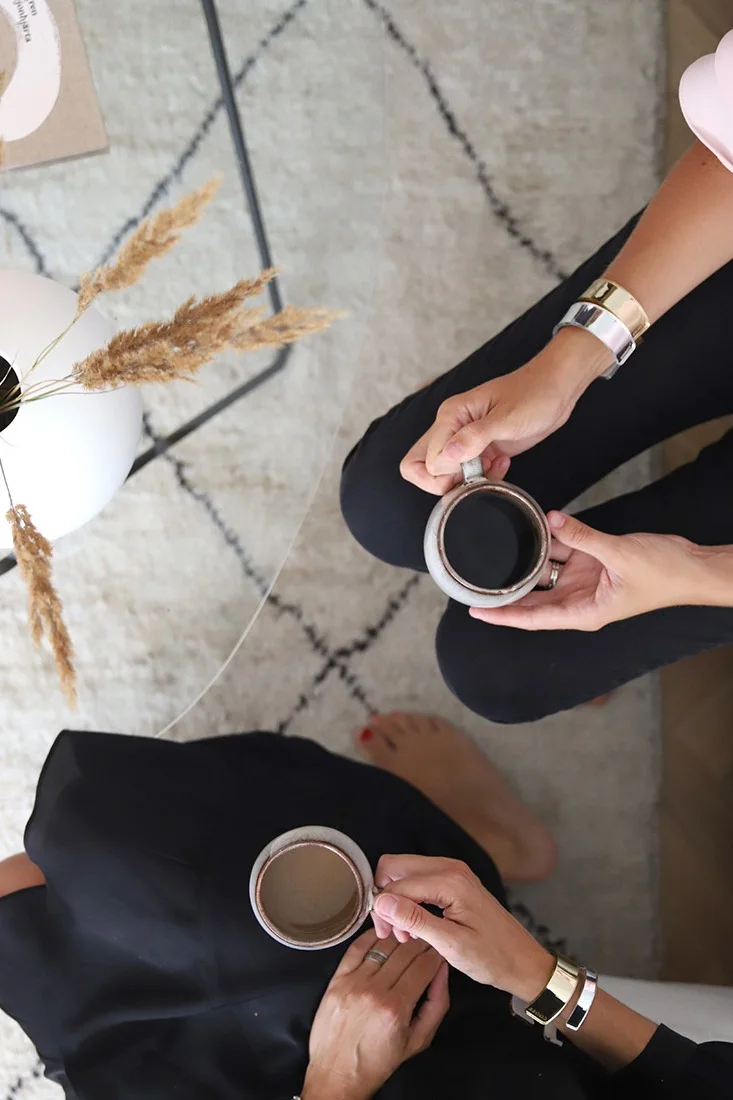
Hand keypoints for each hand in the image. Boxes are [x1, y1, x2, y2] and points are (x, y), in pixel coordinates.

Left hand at [302, 929, 449, 1099]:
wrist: (337, 1074)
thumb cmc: (378, 1061)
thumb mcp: (418, 1040)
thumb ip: (436, 1005)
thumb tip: (442, 972)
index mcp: (396, 1008)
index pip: (424, 966)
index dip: (436, 953)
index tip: (441, 948)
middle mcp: (374, 991)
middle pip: (405, 952)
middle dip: (422, 942)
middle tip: (428, 938)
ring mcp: (353, 983)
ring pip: (383, 946)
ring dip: (399, 936)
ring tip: (408, 933)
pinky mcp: (337, 980)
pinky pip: (357, 948)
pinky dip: (372, 937)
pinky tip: (382, 934)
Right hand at [372, 855, 552, 1001]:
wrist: (522, 960)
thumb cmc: (491, 957)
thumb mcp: (451, 944)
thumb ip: (416, 920)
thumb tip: (381, 902)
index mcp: (450, 881)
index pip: (398, 884)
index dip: (383, 909)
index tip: (385, 935)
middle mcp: (450, 867)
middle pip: (396, 866)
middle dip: (386, 897)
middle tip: (390, 931)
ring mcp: (452, 871)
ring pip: (405, 872)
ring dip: (397, 900)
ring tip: (406, 934)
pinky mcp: (454, 880)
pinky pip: (419, 879)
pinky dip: (410, 899)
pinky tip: (416, 926)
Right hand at [400, 331, 604, 494]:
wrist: (557, 388)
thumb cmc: (535, 394)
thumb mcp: (507, 418)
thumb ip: (475, 437)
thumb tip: (448, 457)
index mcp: (451, 415)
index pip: (426, 460)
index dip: (446, 473)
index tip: (471, 469)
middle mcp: (452, 427)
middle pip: (424, 467)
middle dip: (447, 482)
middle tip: (474, 477)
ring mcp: (465, 439)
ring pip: (445, 473)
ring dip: (466, 481)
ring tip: (493, 468)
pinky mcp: (480, 448)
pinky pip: (466, 473)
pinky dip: (481, 478)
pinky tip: (501, 465)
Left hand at [470, 510, 708, 631]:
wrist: (692, 566)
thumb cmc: (664, 575)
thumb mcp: (620, 555)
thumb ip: (583, 537)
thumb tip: (551, 520)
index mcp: (583, 612)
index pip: (532, 618)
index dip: (503, 616)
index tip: (475, 612)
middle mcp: (578, 599)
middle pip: (531, 598)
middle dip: (503, 592)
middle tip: (471, 583)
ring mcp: (584, 581)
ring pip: (544, 572)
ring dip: (525, 561)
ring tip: (493, 553)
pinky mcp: (592, 562)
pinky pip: (563, 551)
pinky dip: (549, 540)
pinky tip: (533, 527)